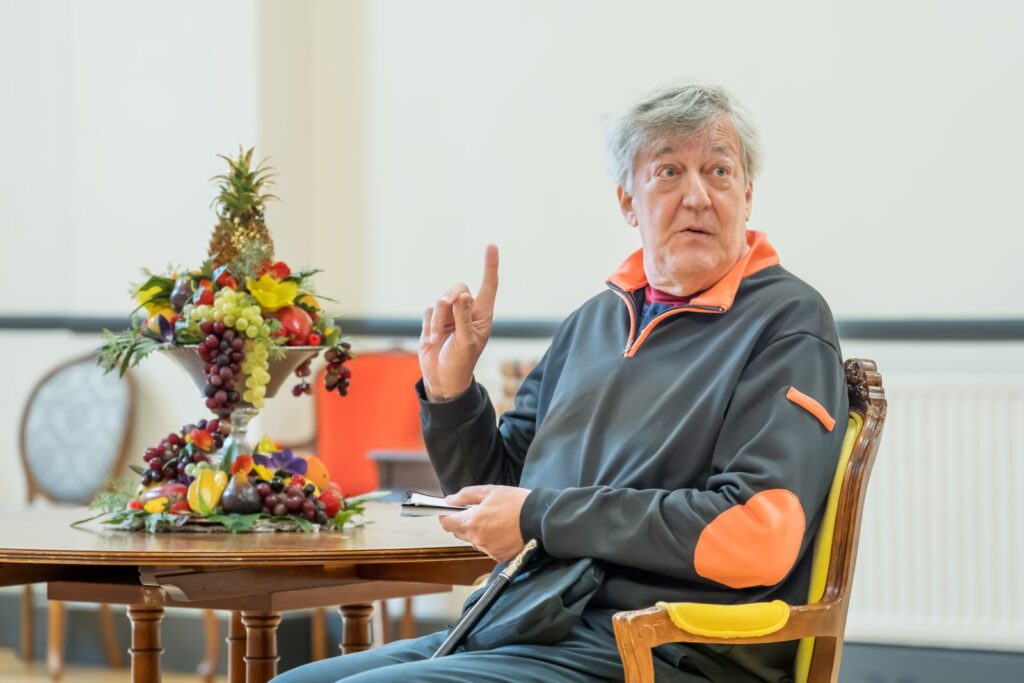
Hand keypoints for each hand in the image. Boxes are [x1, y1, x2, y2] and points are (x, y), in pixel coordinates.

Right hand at [419, 245, 498, 400]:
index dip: (490, 266)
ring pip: (441, 300)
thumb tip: (463, 295)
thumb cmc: (461, 362)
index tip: (491, 246)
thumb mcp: (466, 341)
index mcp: (482, 315)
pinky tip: (432, 340)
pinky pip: (428, 310)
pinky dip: (428, 324)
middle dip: (449, 299)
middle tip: (446, 307)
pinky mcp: (434, 320)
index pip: (488, 285)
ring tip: (437, 338)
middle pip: (459, 288)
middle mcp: (467, 311)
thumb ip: (463, 317)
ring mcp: (450, 315)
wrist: (442, 378)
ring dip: (437, 320)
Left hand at [438, 485, 529, 561]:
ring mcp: (488, 550)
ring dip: (479, 533)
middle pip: (460, 533)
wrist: (539, 518)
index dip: (446, 516)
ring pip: (475, 541)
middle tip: (479, 513)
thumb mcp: (490, 491)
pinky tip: (503, 532)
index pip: (447, 524)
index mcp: (472, 522)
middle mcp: (477, 539)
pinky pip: (488, 549)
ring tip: (495, 522)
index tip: (450, 512)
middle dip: (464, 523)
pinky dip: (492, 541)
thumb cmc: (516, 502)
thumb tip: (449, 500)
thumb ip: (466, 495)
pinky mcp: (499, 557)